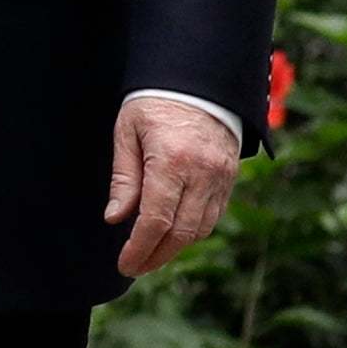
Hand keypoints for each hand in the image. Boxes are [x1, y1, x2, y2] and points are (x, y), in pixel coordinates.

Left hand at [106, 97, 241, 276]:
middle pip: (181, 232)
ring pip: (200, 228)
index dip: (140, 247)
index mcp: (172, 161)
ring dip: (175, 247)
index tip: (125, 264)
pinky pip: (213, 215)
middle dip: (157, 255)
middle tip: (135, 267)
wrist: (197, 81)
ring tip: (150, 254)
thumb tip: (116, 218)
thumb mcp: (127, 132)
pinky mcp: (230, 178)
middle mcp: (202, 174)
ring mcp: (221, 178)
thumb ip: (124, 178)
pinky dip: (192, 230)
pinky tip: (172, 234)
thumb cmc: (152, 103)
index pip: (156, 219)